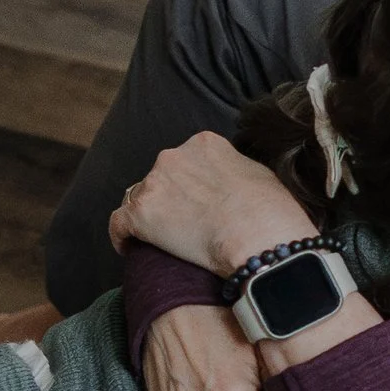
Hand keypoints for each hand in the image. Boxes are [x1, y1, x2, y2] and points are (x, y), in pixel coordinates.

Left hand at [108, 133, 316, 278]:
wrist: (259, 235)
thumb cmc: (271, 210)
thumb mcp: (259, 173)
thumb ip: (233, 170)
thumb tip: (228, 183)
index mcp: (204, 144)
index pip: (186, 159)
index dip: (190, 182)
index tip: (198, 200)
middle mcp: (173, 157)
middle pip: (160, 177)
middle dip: (169, 196)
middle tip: (185, 221)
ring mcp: (154, 185)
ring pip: (137, 198)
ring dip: (149, 214)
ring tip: (161, 237)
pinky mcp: (140, 215)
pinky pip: (118, 224)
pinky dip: (122, 236)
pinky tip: (131, 247)